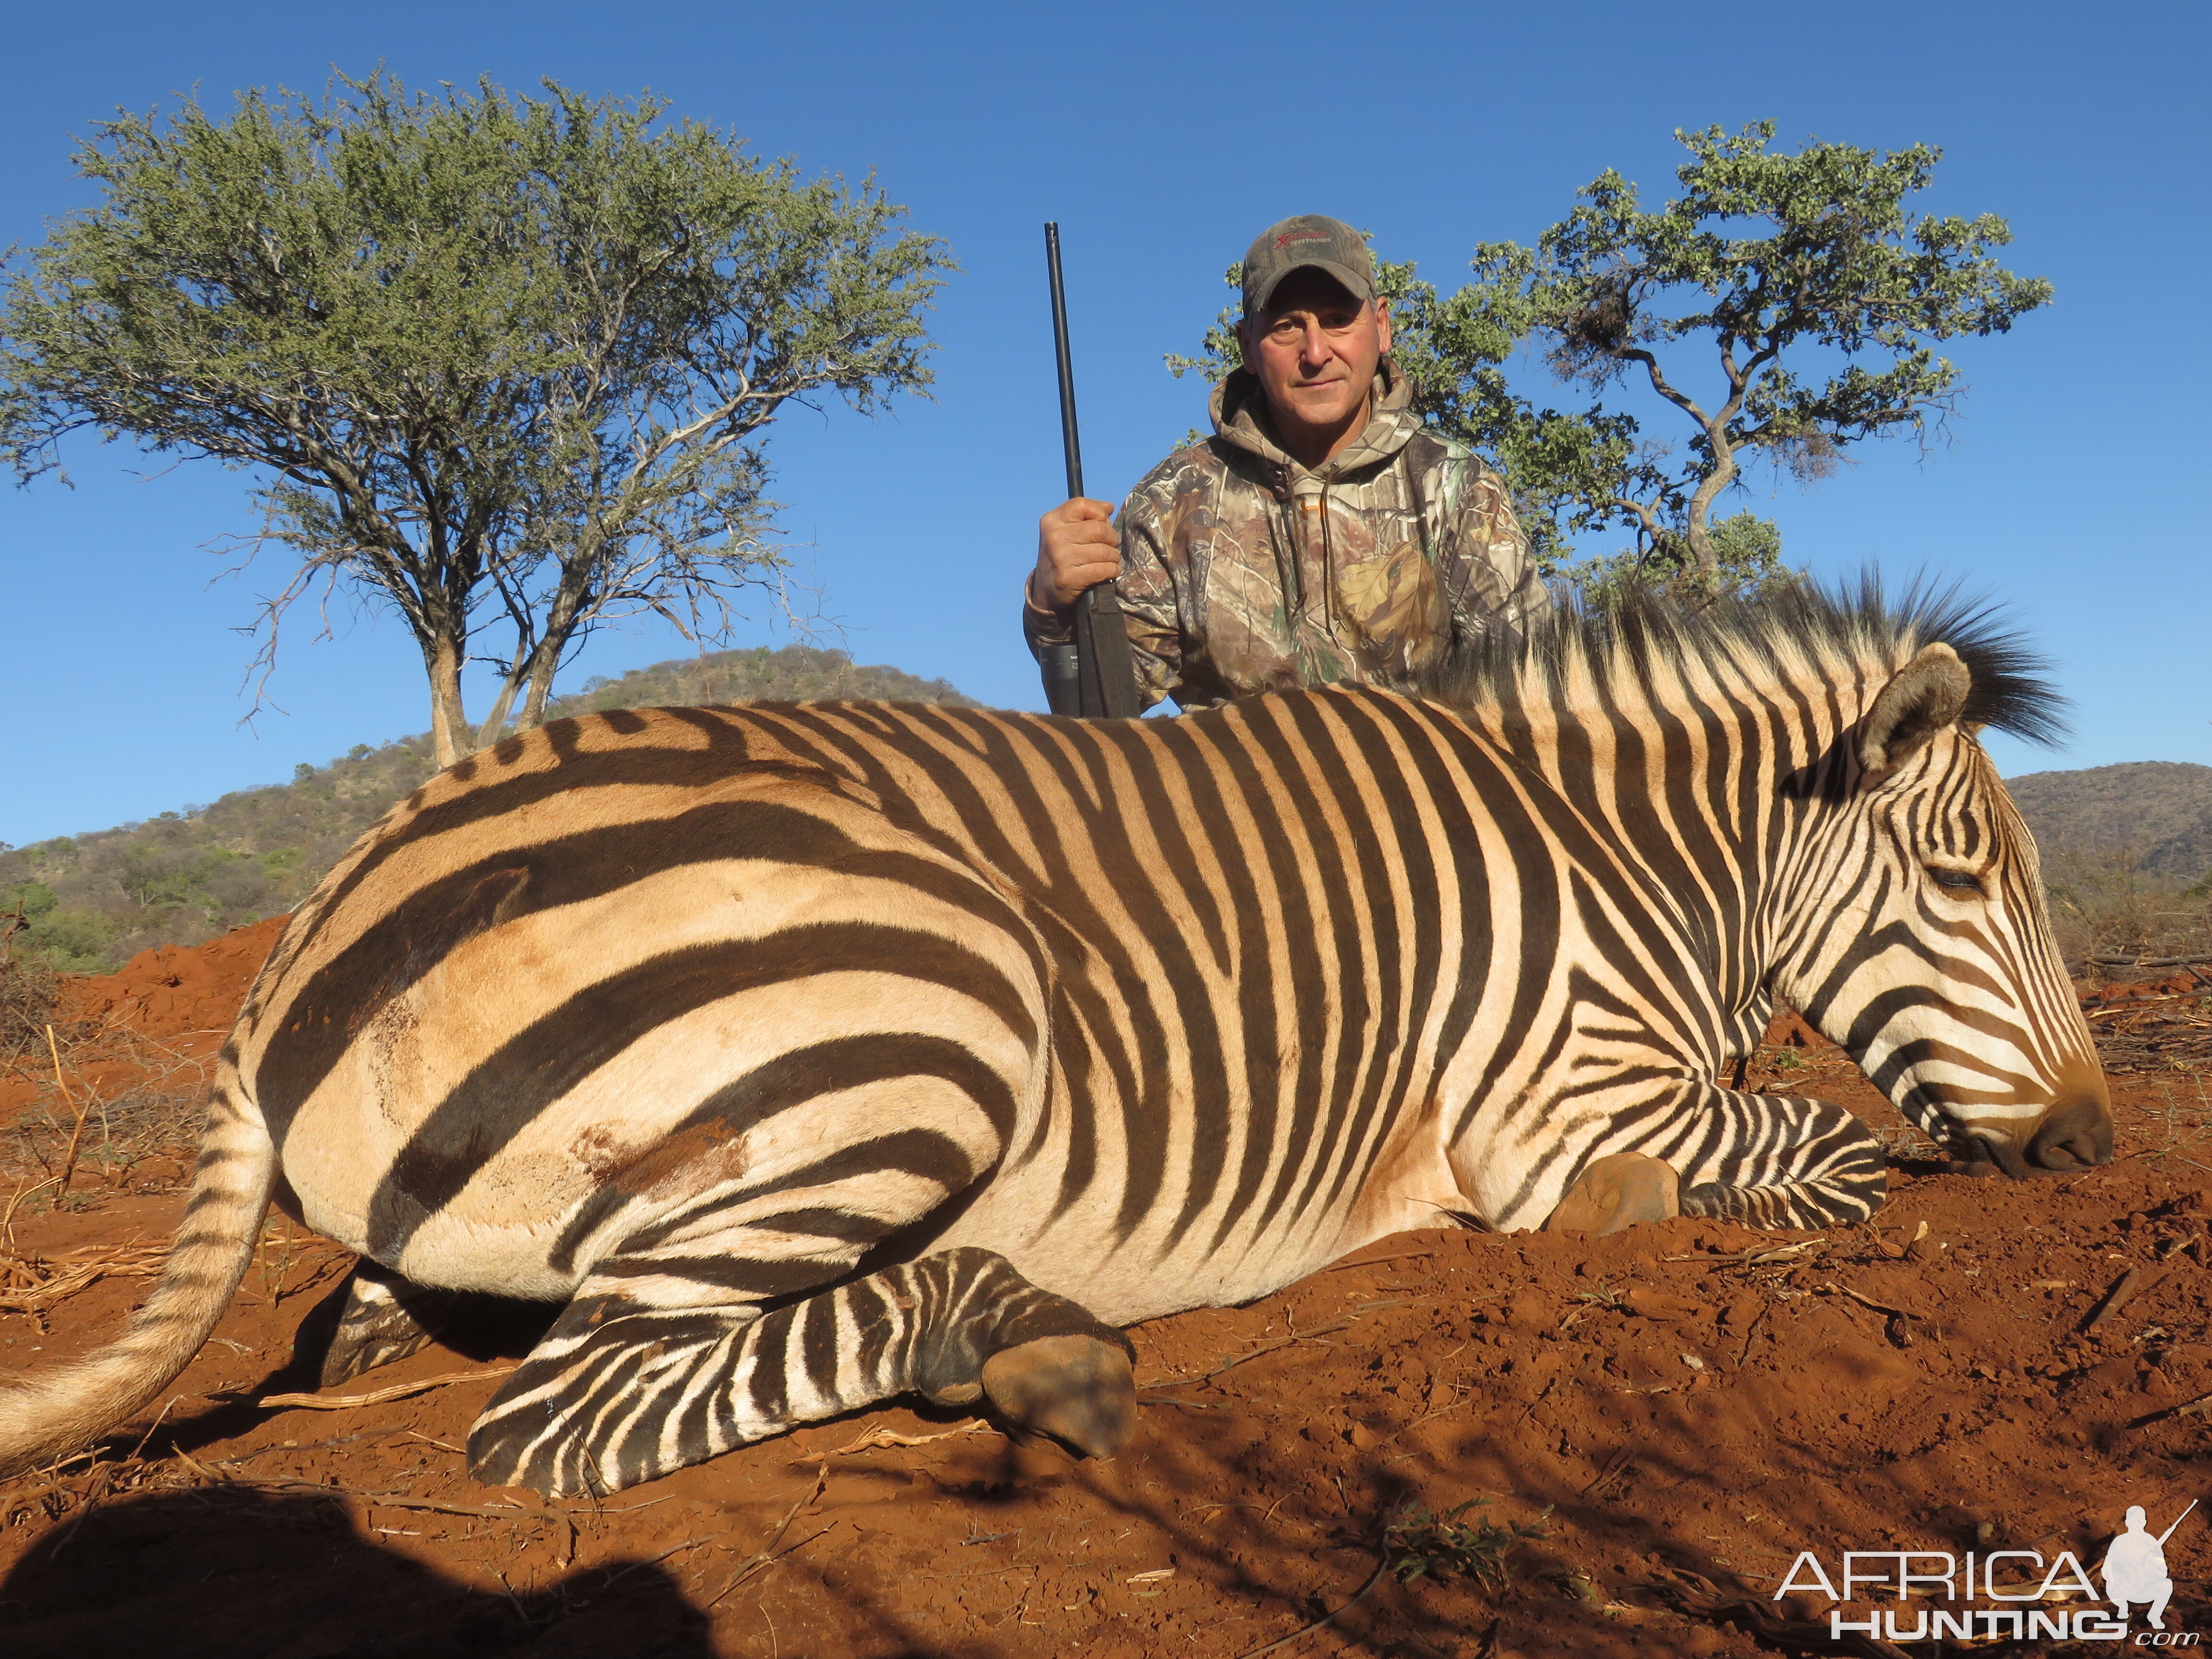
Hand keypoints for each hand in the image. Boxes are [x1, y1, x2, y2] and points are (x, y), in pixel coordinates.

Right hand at [1029, 497, 1118, 612]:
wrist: (1046, 590)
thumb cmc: (1063, 555)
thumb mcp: (1065, 531)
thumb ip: (1085, 516)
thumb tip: (1108, 508)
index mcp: (1052, 521)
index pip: (1081, 504)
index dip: (1099, 512)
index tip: (1102, 522)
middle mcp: (1054, 537)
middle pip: (1099, 528)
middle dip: (1111, 538)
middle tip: (1109, 546)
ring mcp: (1060, 558)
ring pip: (1104, 551)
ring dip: (1113, 557)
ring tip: (1108, 560)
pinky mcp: (1069, 578)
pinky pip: (1104, 569)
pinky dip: (1112, 570)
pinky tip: (1107, 572)